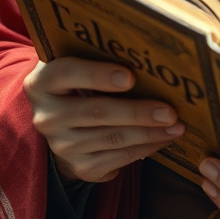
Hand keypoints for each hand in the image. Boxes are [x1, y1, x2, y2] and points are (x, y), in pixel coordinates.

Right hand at [23, 57, 184, 183]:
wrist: (62, 121)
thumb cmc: (80, 81)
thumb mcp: (78, 63)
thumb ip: (98, 55)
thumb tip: (146, 52)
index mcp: (42, 82)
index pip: (67, 73)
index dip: (98, 75)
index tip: (130, 77)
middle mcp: (47, 116)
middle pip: (96, 112)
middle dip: (137, 112)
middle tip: (170, 111)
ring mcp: (61, 145)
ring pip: (112, 139)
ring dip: (149, 133)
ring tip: (177, 126)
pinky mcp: (79, 166)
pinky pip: (117, 159)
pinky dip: (145, 148)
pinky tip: (163, 138)